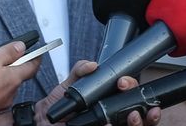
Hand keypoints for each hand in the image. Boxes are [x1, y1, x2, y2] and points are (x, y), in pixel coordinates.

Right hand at [0, 41, 41, 119]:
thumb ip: (9, 51)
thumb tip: (21, 46)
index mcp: (15, 77)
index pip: (33, 66)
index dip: (36, 58)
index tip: (38, 54)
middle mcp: (12, 91)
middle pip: (18, 77)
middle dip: (14, 69)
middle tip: (4, 61)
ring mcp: (2, 102)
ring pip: (6, 88)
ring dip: (1, 80)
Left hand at [34, 61, 160, 125]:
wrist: (42, 125)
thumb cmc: (54, 111)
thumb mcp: (67, 87)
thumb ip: (79, 71)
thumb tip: (92, 65)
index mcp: (108, 100)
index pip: (130, 93)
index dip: (132, 86)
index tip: (123, 82)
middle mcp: (114, 115)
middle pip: (141, 110)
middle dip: (143, 101)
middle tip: (128, 97)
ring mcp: (111, 124)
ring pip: (138, 124)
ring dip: (139, 120)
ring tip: (133, 115)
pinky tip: (113, 124)